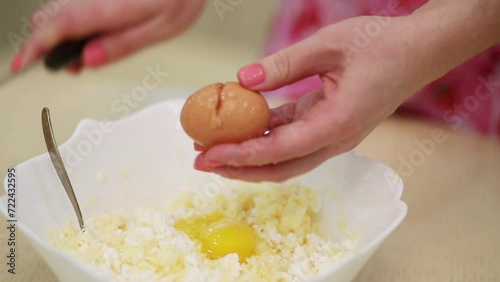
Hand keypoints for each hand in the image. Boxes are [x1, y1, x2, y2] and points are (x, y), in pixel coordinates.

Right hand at [11, 0, 203, 72]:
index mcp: (107, 8)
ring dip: (63, 36)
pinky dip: (75, 24)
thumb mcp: (160, 29)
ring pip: (61, 12)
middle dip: (50, 46)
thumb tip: (90, 60)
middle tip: (71, 67)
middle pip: (51, 18)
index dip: (36, 48)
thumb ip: (123, 45)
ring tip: (86, 55)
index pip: (58, 27)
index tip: (22, 65)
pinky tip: (92, 36)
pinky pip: (75, 6)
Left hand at [193, 0, 499, 181]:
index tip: (208, 155)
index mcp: (338, 123)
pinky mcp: (328, 127)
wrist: (416, 52)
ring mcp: (333, 137)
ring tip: (213, 149)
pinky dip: (264, 139)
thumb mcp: (329, 45)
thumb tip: (241, 80)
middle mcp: (336, 139)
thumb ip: (284, 65)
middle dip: (238, 168)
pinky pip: (292, 139)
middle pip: (279, 168)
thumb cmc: (380, 45)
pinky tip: (241, 129)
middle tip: (200, 161)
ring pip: (284, 159)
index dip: (240, 155)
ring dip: (249, 157)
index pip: (279, 150)